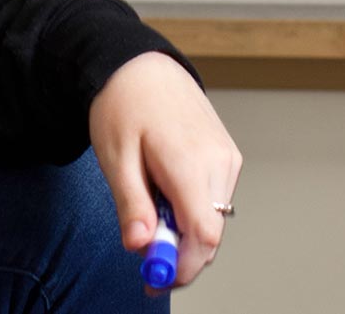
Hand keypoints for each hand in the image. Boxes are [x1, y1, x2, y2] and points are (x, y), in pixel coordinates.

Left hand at [87, 51, 241, 291]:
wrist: (142, 66)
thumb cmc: (124, 105)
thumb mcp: (115, 157)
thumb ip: (132, 205)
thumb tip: (141, 246)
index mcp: (189, 162)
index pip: (203, 235)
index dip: (183, 266)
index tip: (155, 279)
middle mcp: (219, 162)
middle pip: (210, 234)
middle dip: (179, 254)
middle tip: (144, 257)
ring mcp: (228, 158)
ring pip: (213, 219)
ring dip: (183, 230)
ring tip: (150, 203)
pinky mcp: (229, 156)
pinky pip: (215, 199)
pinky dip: (192, 210)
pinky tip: (166, 190)